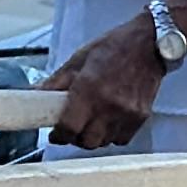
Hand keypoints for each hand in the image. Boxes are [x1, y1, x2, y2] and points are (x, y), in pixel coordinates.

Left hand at [44, 21, 169, 149]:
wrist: (150, 44)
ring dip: (93, 136)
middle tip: (71, 127)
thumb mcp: (79, 58)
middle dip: (75, 138)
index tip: (55, 133)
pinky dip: (111, 135)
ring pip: (103, 142)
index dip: (58, 135)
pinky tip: (108, 121)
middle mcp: (108, 104)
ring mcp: (127, 113)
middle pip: (86, 141)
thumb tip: (36, 94)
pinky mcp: (140, 118)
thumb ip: (57, 81)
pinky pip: (121, 140)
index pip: (69, 127)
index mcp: (89, 88)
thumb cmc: (113, 47)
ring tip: (90, 122)